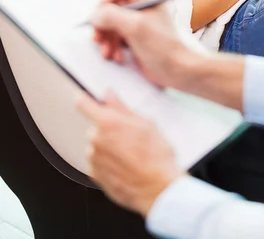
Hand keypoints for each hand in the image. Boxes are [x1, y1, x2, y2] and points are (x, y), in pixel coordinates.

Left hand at [78, 93, 183, 216]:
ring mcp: (94, 159)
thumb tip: (109, 94)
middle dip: (108, 129)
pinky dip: (107, 163)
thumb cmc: (156, 156)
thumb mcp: (145, 123)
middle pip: (95, 127)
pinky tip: (124, 166)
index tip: (85, 98)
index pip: (83, 104)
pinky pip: (97, 163)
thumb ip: (121, 107)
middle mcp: (96, 140)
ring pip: (97, 145)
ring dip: (108, 147)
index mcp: (108, 122)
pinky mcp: (95, 176)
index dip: (84, 99)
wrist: (158, 189)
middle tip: (128, 136)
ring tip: (130, 154)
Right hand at [92, 0, 203, 87]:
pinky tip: (116, 57)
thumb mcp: (136, 27)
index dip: (104, 1)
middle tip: (98, 39)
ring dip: (106, 39)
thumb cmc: (164, 47)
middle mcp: (142, 5)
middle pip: (111, 7)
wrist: (177, 70)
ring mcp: (138, 21)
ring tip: (108, 53)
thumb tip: (95, 15)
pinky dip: (112, 47)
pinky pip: (115, 37)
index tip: (97, 17)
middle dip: (103, 25)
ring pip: (110, 24)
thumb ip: (112, 16)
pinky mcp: (135, 36)